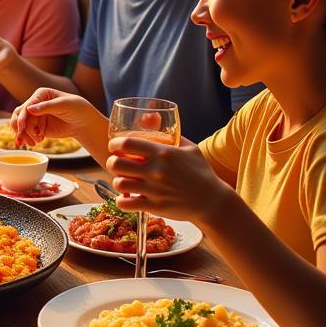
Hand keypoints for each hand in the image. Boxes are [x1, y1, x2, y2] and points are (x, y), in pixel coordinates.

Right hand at [11, 88, 95, 146]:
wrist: (84, 122)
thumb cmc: (76, 108)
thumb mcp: (63, 105)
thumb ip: (46, 107)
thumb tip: (29, 109)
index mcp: (40, 95)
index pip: (27, 105)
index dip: (22, 116)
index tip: (21, 128)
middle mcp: (35, 104)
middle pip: (19, 114)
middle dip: (19, 126)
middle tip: (21, 137)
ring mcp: (36, 116)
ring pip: (21, 125)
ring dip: (23, 134)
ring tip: (31, 143)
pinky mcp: (38, 127)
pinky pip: (28, 132)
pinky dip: (30, 138)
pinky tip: (38, 141)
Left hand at [106, 135, 231, 222]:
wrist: (213, 202)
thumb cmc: (201, 173)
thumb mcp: (190, 149)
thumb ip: (172, 135)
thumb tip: (154, 119)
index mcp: (163, 153)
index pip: (127, 143)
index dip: (115, 144)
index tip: (113, 147)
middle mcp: (156, 170)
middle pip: (116, 163)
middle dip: (112, 163)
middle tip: (116, 165)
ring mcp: (154, 189)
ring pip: (119, 183)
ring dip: (118, 182)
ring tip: (123, 182)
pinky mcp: (155, 206)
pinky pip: (125, 203)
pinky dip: (122, 201)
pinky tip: (127, 199)